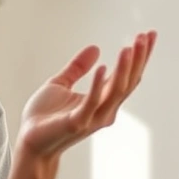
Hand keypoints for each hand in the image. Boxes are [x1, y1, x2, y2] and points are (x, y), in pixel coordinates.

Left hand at [16, 30, 156, 157]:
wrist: (30, 143)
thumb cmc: (44, 117)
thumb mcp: (60, 84)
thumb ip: (77, 68)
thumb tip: (95, 47)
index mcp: (102, 101)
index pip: (127, 76)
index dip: (139, 57)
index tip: (148, 35)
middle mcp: (104, 110)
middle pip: (128, 82)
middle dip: (138, 59)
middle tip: (146, 36)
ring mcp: (92, 118)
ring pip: (115, 91)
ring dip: (123, 68)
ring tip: (129, 47)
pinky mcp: (77, 122)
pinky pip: (91, 102)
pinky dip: (97, 84)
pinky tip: (102, 66)